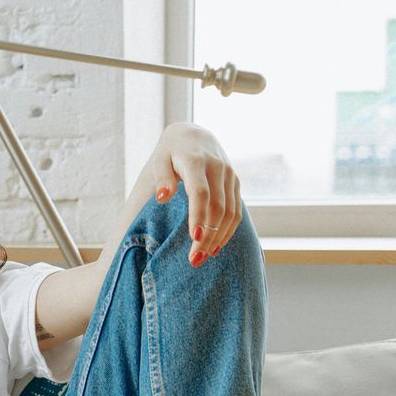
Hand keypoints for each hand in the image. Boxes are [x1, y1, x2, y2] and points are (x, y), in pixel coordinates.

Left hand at [148, 124, 241, 267]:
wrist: (194, 136)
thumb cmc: (171, 152)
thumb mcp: (159, 160)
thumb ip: (161, 178)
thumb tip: (162, 198)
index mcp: (196, 161)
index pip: (200, 192)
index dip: (198, 215)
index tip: (194, 238)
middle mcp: (218, 169)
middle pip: (217, 207)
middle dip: (208, 235)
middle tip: (195, 259)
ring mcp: (229, 176)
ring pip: (230, 212)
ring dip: (219, 237)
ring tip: (203, 257)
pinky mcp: (235, 183)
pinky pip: (236, 210)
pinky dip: (228, 230)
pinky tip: (216, 245)